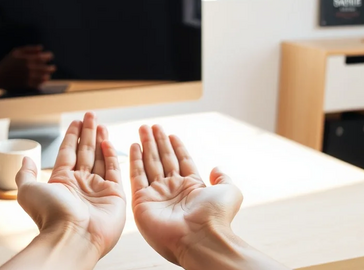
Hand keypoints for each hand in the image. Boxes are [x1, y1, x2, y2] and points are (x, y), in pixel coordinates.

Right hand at [0, 45, 55, 89]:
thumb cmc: (6, 63)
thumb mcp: (16, 52)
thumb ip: (29, 49)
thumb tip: (41, 48)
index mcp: (26, 59)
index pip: (42, 57)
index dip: (48, 56)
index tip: (50, 56)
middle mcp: (28, 68)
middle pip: (44, 68)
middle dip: (50, 68)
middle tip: (53, 68)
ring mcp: (28, 77)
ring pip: (43, 77)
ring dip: (47, 75)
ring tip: (48, 75)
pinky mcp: (26, 85)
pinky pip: (38, 84)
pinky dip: (42, 82)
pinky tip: (43, 81)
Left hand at [15, 112, 125, 259]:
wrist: (73, 236)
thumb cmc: (50, 214)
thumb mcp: (28, 190)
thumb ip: (26, 173)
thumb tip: (25, 158)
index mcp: (62, 182)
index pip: (68, 153)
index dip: (71, 137)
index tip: (75, 122)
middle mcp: (80, 184)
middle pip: (85, 152)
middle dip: (87, 133)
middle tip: (90, 115)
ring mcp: (98, 189)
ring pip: (100, 159)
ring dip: (100, 140)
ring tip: (100, 123)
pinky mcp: (114, 195)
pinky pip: (114, 170)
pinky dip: (111, 155)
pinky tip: (107, 141)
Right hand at [130, 125, 241, 264]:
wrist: (199, 238)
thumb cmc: (216, 216)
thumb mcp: (229, 192)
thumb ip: (223, 178)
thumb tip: (216, 168)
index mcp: (192, 187)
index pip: (181, 161)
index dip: (176, 147)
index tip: (170, 133)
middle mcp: (173, 190)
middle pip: (163, 160)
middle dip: (157, 142)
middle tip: (150, 126)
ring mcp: (157, 195)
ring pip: (149, 164)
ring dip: (146, 146)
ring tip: (143, 129)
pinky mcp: (142, 202)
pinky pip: (136, 177)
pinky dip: (134, 161)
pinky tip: (134, 146)